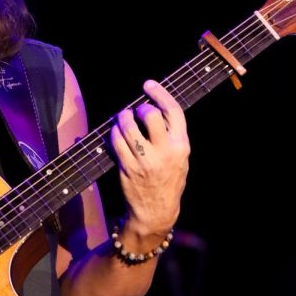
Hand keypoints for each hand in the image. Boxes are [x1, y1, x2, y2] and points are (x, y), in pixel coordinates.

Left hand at [110, 79, 189, 237]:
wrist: (157, 211)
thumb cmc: (169, 180)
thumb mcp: (181, 158)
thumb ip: (172, 135)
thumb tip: (156, 108)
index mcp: (181, 146)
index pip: (173, 111)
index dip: (160, 93)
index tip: (149, 85)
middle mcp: (164, 151)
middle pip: (149, 114)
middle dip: (139, 108)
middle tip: (136, 112)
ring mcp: (144, 159)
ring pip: (128, 126)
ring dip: (122, 118)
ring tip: (123, 120)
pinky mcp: (127, 167)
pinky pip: (116, 141)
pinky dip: (113, 133)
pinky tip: (116, 133)